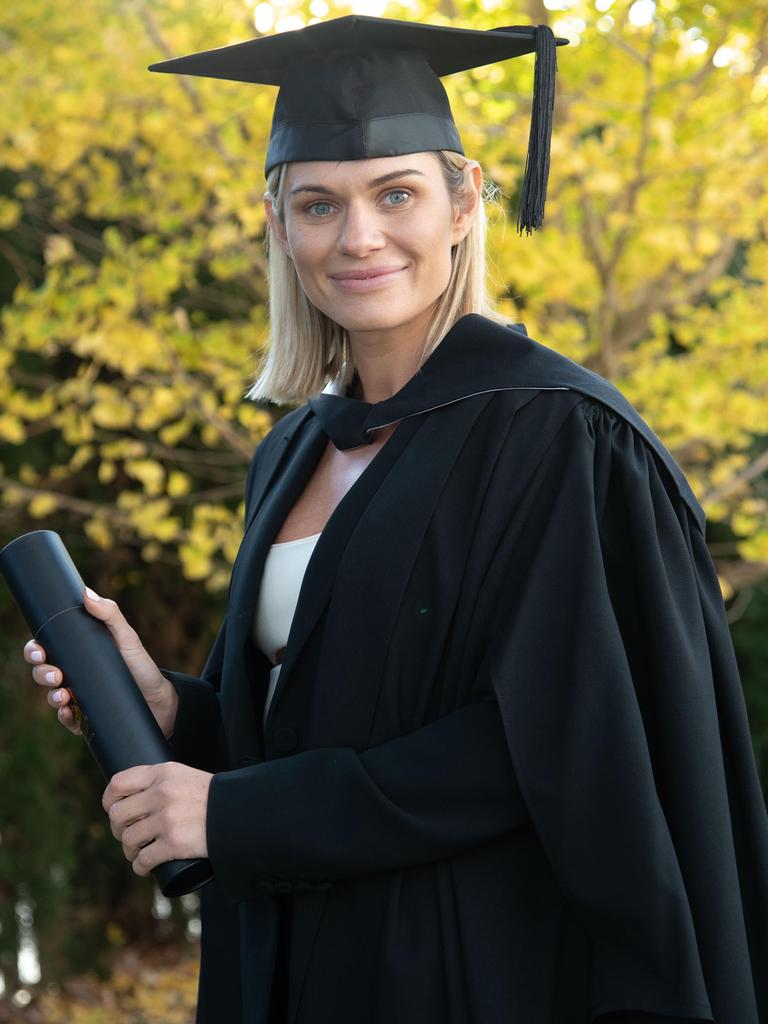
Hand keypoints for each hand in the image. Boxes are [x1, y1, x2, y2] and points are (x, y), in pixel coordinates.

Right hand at [24, 586, 178, 738]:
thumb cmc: (140, 665)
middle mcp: (73, 675)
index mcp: (77, 654)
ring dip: (51, 697)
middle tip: (55, 674)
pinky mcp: (85, 718)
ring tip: (64, 696)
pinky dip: (64, 717)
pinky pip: (67, 720)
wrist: (160, 699)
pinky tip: (68, 713)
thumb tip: (86, 593)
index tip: (39, 651)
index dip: (35, 650)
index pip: (46, 650)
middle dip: (41, 673)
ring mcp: (78, 697)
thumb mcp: (127, 637)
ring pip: (52, 697)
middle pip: (43, 673)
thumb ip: (110, 614)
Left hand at [102, 762, 212, 875]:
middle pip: (118, 815)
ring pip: (128, 840)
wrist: (237, 813)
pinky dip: (140, 867)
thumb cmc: (212, 797)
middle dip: (119, 829)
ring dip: (130, 851)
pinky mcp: (173, 843)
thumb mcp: (184, 776)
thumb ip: (160, 782)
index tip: (112, 809)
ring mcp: (166, 819)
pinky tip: (144, 867)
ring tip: (138, 853)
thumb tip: (133, 799)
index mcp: (163, 773)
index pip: (118, 783)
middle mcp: (161, 794)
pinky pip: (143, 860)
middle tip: (128, 835)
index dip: (109, 800)